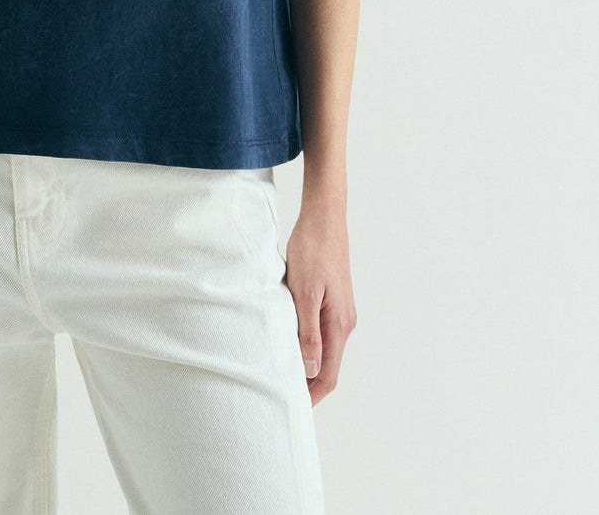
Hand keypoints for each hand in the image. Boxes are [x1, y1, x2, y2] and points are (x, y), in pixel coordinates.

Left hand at [282, 199, 356, 406]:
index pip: (328, 374)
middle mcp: (344, 322)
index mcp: (339, 325)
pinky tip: (287, 339)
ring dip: (305, 362)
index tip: (291, 407)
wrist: (323, 218)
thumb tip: (309, 369)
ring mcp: (339, 311)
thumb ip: (308, 332)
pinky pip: (320, 330)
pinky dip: (305, 342)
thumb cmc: (313, 250)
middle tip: (279, 393)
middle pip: (327, 365)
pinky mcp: (332, 299)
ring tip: (279, 371)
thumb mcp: (304, 292)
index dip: (311, 395)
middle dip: (307, 383)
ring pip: (323, 348)